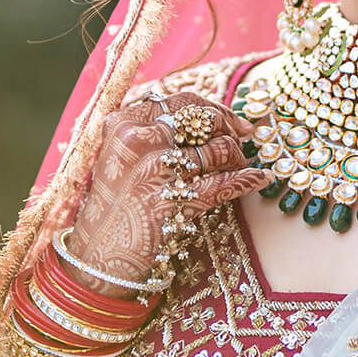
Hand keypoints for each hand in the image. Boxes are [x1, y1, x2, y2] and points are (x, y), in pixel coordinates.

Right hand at [67, 91, 269, 289]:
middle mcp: (137, 141)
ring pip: (218, 148)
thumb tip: (209, 115)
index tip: (233, 122)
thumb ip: (154, 130)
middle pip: (204, 120)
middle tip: (241, 141)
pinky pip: (223, 183)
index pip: (183, 101)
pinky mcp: (170, 202)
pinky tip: (260, 178)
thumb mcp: (121, 156)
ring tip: (241, 166)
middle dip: (230, 129)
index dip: (215, 109)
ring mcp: (153, 171)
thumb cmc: (117, 203)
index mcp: (123, 123)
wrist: (98, 255)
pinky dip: (247, 179)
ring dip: (238, 158)